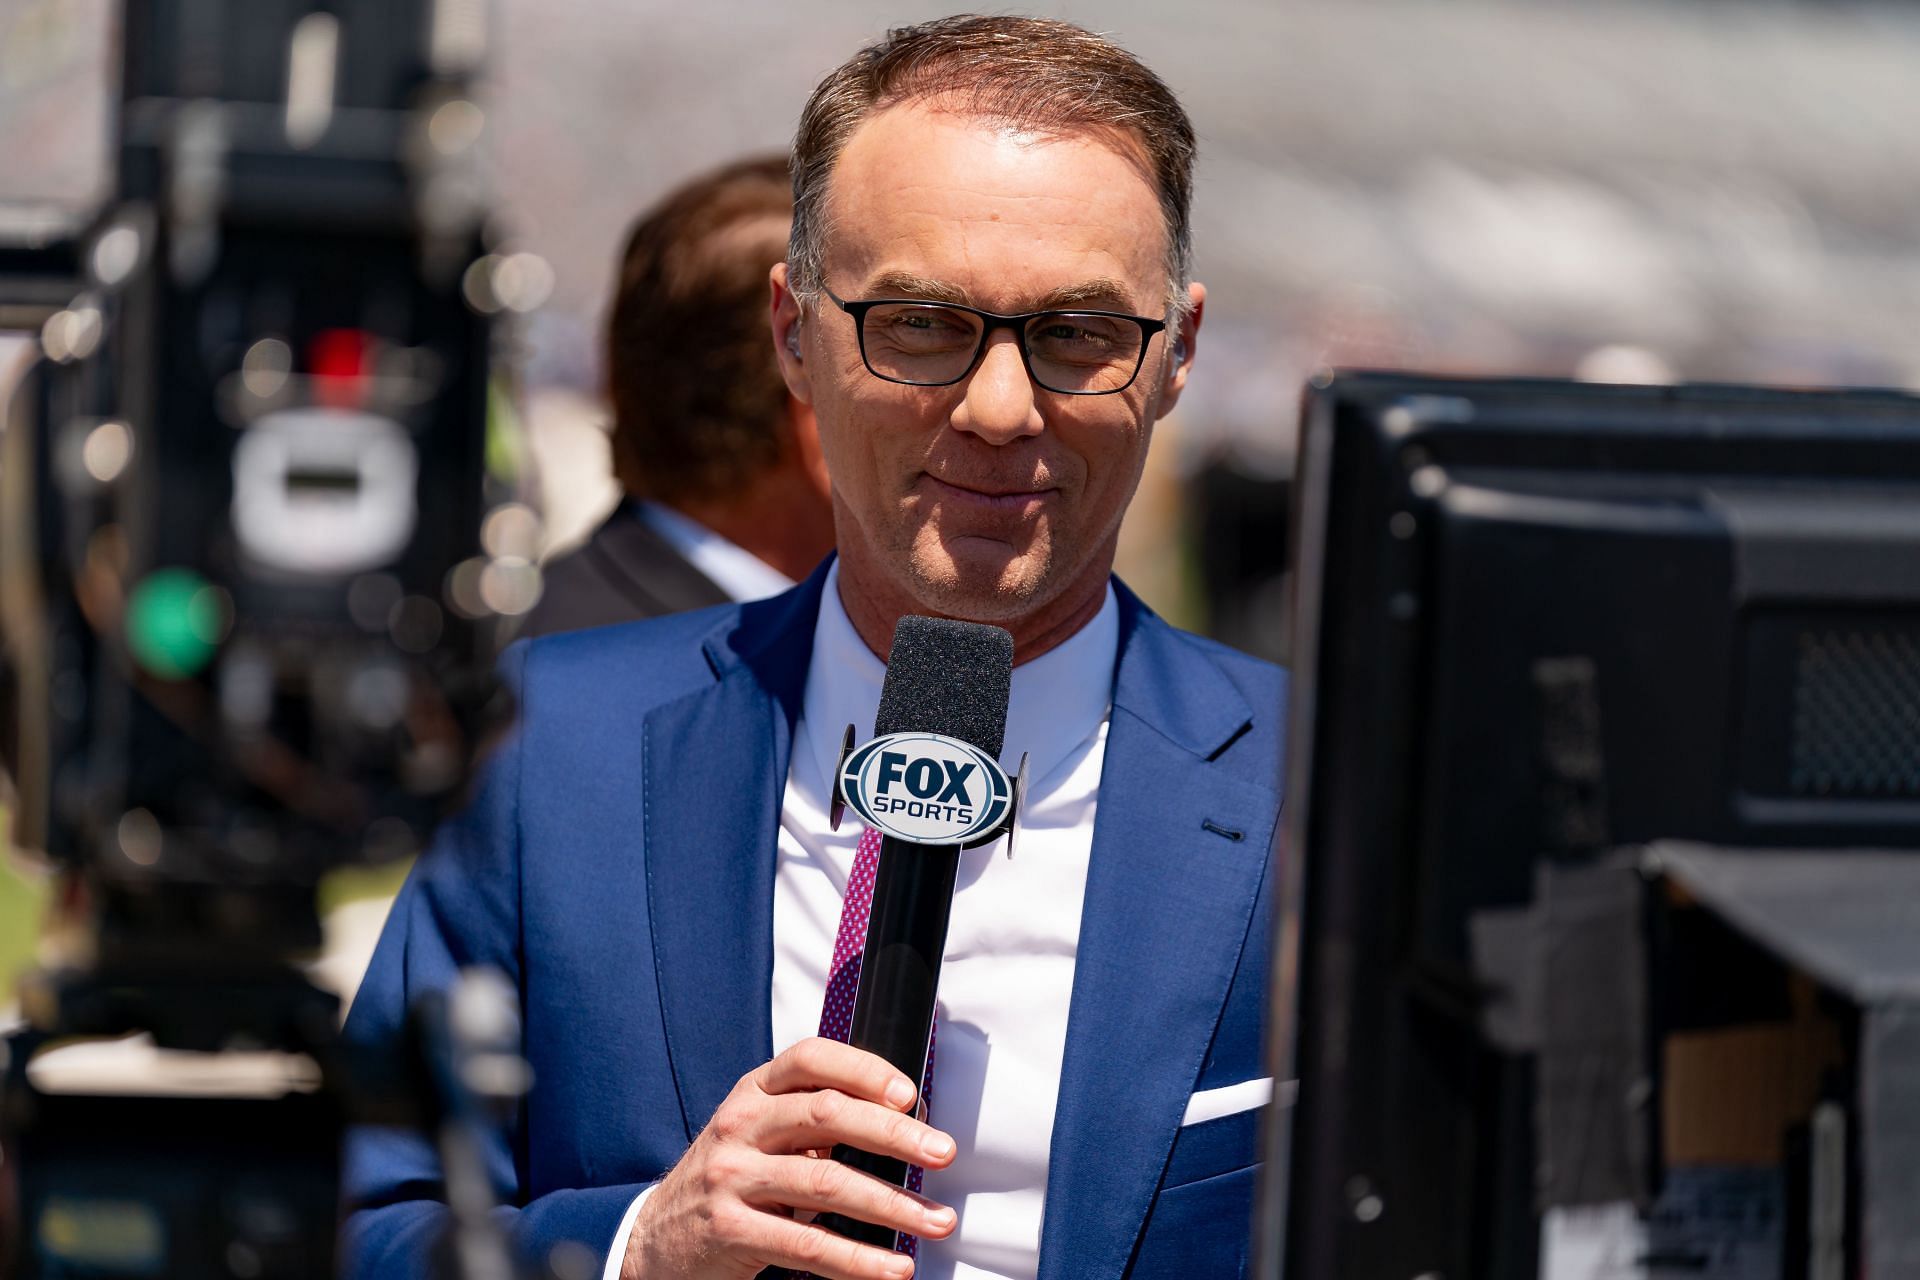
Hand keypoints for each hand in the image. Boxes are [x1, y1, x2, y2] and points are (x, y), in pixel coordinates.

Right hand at [618, 1037, 956, 1279]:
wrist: (655, 1237)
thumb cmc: (729, 1177)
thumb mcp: (759, 1133)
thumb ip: (812, 1120)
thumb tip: (901, 1122)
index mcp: (753, 1092)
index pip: (811, 1059)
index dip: (864, 1069)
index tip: (910, 1094)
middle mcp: (740, 1126)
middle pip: (826, 1115)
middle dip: (894, 1134)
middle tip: (943, 1153)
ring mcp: (732, 1178)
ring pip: (825, 1184)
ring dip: (891, 1204)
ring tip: (935, 1221)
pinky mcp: (731, 1230)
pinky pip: (807, 1246)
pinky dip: (858, 1261)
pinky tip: (891, 1269)